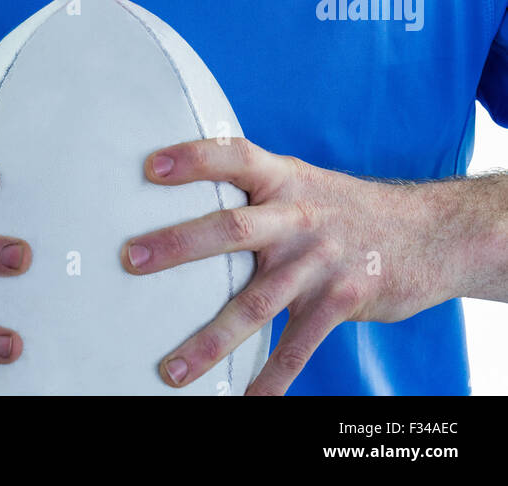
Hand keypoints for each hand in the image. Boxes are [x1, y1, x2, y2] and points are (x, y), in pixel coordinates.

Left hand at [120, 137, 447, 395]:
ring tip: (172, 370)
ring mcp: (319, 261)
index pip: (234, 156)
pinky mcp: (339, 302)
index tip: (151, 167)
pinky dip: (270, 379)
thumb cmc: (344, 207)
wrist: (426, 232)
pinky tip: (245, 402)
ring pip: (256, 303)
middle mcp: (298, 216)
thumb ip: (256, 187)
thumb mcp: (302, 180)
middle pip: (232, 228)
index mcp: (284, 178)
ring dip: (211, 340)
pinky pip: (297, 348)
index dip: (194, 158)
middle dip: (179, 245)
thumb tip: (191, 191)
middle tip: (132, 259)